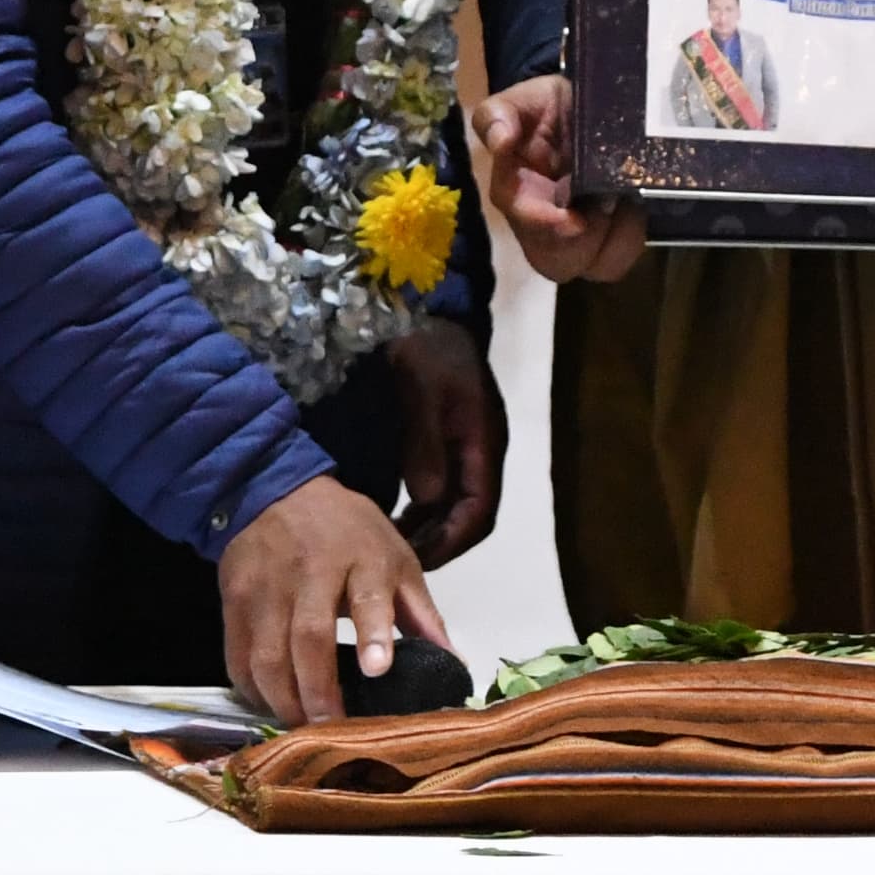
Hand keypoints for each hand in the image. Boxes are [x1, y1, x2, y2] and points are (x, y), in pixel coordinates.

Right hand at [218, 474, 447, 725]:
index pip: (368, 597)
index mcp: (362, 557)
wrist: (276, 490)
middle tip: (331, 728)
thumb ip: (421, 614)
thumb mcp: (394, 557)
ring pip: (267, 655)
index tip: (378, 668)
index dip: (372, 634)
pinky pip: (237, 657)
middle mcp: (311, 570)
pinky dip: (252, 690)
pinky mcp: (233, 599)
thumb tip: (453, 664)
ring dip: (284, 700)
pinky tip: (271, 706)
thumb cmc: (345, 531)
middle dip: (319, 690)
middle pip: (309, 637)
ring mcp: (266, 585)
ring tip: (303, 727)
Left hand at [387, 317, 506, 567]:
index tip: (416, 561)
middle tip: (397, 561)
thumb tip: (426, 498)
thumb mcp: (422, 390)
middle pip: (470, 515)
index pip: (480, 511)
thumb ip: (424, 443)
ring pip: (456, 505)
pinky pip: (442, 488)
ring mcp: (467, 447)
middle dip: (438, 543)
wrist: (428, 312)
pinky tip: (393, 517)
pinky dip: (422, 510)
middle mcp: (481, 451)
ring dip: (429, 530)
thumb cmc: (427, 348)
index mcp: (484, 442)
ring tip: (391, 545)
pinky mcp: (449, 441)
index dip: (452, 542)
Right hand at [475, 75, 646, 284]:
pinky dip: (627, 239)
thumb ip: (499, 114)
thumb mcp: (524, 100)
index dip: (546, 226)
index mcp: (516, 191)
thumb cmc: (549, 107)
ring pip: (589, 266)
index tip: (573, 219)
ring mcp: (574, 237)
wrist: (586, 107)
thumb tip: (499, 140)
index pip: (524, 222)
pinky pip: (614, 260)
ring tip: (623, 203)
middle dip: (584, 242)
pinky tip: (632, 209)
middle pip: (554, 261)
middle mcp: (540, 223)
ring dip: (612, 239)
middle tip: (609, 204)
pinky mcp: (605, 240)